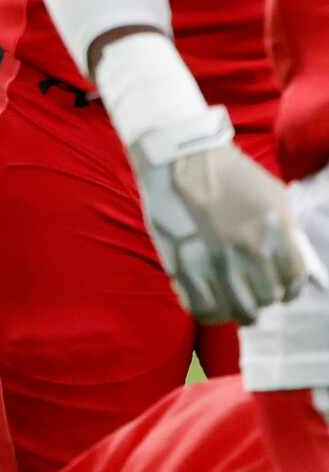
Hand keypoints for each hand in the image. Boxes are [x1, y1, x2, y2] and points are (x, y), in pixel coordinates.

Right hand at [128, 107, 322, 322]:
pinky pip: (202, 307)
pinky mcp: (182, 264)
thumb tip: (288, 262)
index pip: (292, 280)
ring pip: (238, 310)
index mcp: (273, 231)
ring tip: (236, 303)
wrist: (179, 158)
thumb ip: (286, 232)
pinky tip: (212, 304)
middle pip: (267, 298)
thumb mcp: (273, 196)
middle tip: (255, 291)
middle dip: (264, 298)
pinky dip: (211, 313)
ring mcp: (213, 259)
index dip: (290, 290)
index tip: (282, 290)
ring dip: (241, 310)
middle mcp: (247, 249)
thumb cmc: (229, 174)